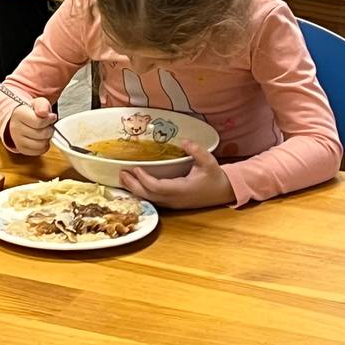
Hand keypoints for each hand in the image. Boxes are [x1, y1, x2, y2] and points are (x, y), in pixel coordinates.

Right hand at [7, 96, 55, 155]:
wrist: (20, 118)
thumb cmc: (31, 111)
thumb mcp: (38, 102)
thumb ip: (43, 105)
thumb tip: (44, 112)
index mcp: (19, 114)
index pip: (39, 122)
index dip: (49, 120)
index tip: (51, 116)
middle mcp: (15, 128)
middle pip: (42, 134)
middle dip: (49, 129)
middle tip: (48, 125)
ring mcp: (17, 140)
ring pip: (41, 144)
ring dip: (47, 138)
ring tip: (45, 131)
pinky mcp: (22, 149)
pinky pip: (39, 151)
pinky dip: (44, 146)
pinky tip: (42, 138)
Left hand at [118, 140, 235, 209]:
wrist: (224, 192)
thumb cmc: (215, 177)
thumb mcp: (209, 162)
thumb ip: (197, 151)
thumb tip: (184, 141)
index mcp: (182, 190)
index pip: (158, 187)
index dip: (145, 179)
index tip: (136, 168)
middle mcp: (175, 199)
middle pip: (149, 195)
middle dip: (133, 185)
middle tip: (121, 173)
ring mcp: (173, 203)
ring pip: (150, 199)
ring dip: (135, 189)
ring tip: (123, 178)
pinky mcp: (172, 204)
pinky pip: (153, 200)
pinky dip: (142, 192)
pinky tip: (134, 185)